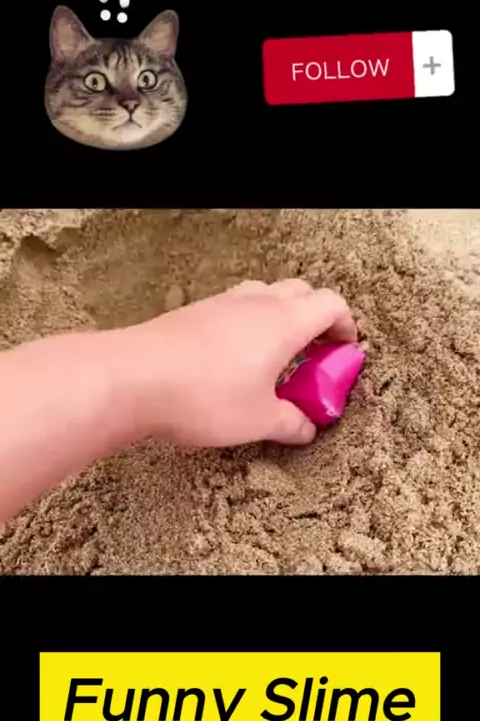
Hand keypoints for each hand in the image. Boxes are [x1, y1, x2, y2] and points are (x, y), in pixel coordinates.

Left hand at [117, 279, 356, 446]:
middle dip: (315, 319)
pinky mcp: (193, 313)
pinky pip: (233, 308)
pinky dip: (246, 325)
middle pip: (301, 292)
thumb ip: (291, 423)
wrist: (132, 378)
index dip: (345, 325)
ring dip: (279, 318)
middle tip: (312, 356)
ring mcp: (221, 303)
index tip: (344, 351)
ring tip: (273, 358)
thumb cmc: (204, 396)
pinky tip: (233, 361)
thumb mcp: (258, 421)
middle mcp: (256, 303)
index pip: (331, 304)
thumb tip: (306, 428)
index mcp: (284, 322)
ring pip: (264, 295)